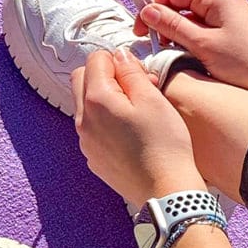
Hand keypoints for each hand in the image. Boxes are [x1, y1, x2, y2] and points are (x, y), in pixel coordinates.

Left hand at [71, 49, 205, 207]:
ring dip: (105, 99)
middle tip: (135, 87)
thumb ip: (131, 72)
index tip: (136, 72)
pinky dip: (106, 121)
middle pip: (81, 79)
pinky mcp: (92, 156)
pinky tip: (130, 132)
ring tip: (136, 110)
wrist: (167, 192)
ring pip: (86, 104)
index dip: (117, 60)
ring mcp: (84, 140)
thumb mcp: (152, 99)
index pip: (94, 60)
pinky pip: (92, 128)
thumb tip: (118, 55)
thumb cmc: (164, 145)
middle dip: (105, 76)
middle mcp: (82, 119)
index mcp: (96, 100)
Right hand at [133, 0, 247, 93]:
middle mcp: (221, 0)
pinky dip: (186, 38)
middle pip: (178, 2)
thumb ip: (172, 26)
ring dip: (173, 31)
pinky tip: (184, 53)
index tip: (139, 28)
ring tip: (169, 51)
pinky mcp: (229, 29)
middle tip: (152, 43)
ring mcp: (226, 14)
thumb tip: (147, 11)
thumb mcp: (203, 45)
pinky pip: (199, 27)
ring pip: (187, 16)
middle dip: (161, 20)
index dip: (151, 6)